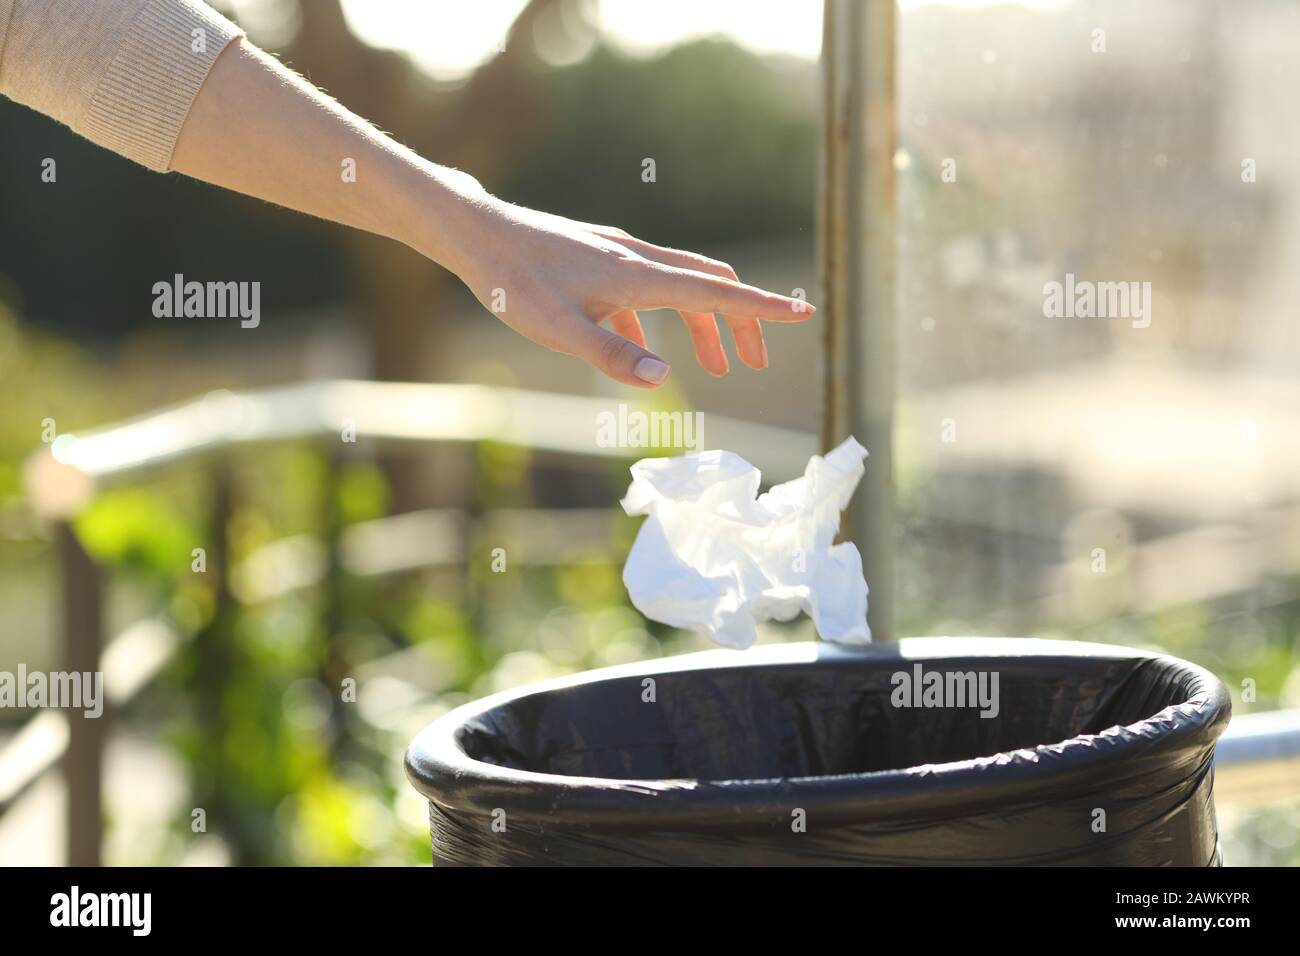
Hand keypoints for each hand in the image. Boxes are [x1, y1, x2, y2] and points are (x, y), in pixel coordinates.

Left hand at [453, 198, 814, 387]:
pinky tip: (648, 347)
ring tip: (715, 367)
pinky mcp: (601, 256)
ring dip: (706, 323)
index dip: (761, 307)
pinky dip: (668, 315)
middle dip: (742, 321)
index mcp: (638, 277)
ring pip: (683, 284)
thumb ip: (612, 355)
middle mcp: (638, 258)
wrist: (477, 234)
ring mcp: (620, 254)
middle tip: (754, 362)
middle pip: (711, 283)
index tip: (803, 313)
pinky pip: (652, 286)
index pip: (716, 291)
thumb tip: (665, 378)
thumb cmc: (514, 283)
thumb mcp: (559, 330)